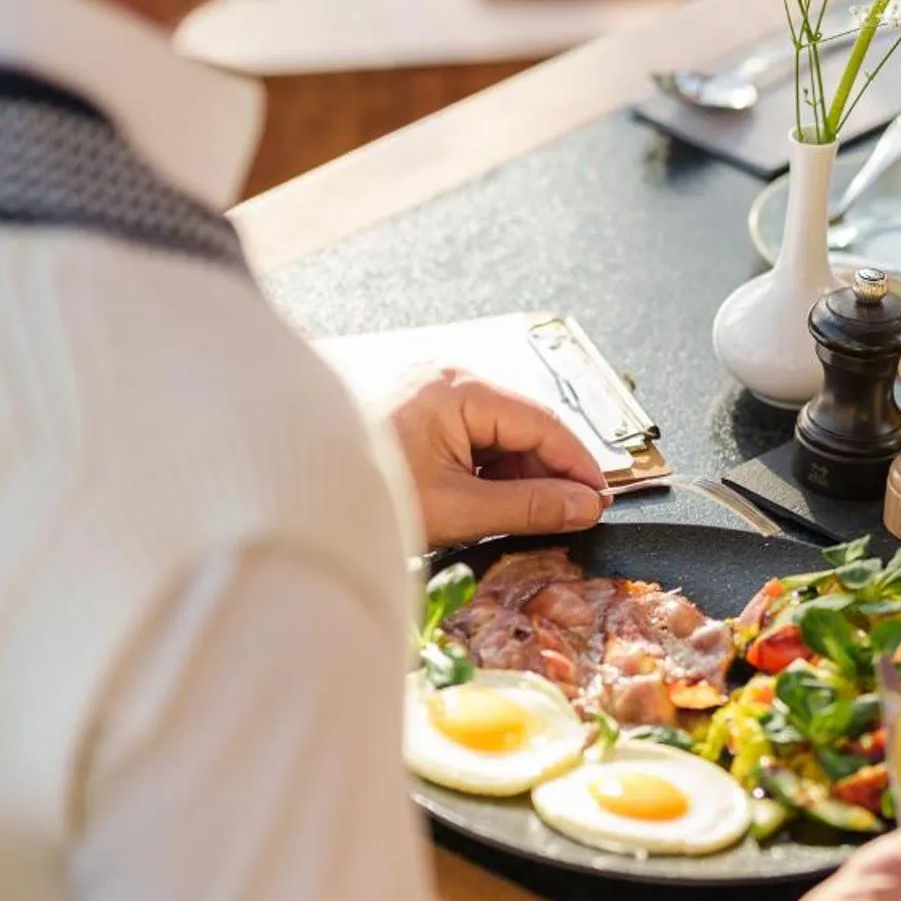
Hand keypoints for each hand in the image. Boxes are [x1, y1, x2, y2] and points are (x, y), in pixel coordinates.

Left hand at [385, 368, 612, 547]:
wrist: (299, 504)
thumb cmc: (367, 497)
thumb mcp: (459, 508)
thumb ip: (530, 506)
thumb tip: (585, 507)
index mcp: (457, 389)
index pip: (542, 422)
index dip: (578, 464)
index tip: (601, 501)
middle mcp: (448, 382)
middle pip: (525, 426)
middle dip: (550, 473)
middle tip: (572, 517)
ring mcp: (434, 397)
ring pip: (503, 436)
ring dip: (522, 477)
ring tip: (529, 518)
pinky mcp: (423, 417)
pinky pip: (476, 441)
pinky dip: (493, 474)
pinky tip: (496, 506)